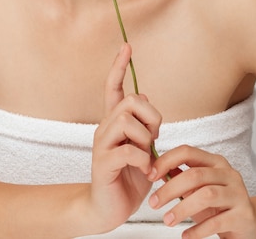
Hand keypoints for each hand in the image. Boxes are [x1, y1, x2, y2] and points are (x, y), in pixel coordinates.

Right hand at [89, 43, 161, 232]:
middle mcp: (104, 128)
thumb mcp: (142, 148)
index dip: (120, 66)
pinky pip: (127, 150)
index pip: (113, 87)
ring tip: (147, 157)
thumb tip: (146, 96)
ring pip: (126, 120)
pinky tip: (145, 170)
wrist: (108, 209)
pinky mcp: (102, 164)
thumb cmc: (128, 178)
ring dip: (145, 139)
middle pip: (129, 100)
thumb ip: (143, 125)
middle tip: (154, 138)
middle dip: (151, 116)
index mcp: (114, 122)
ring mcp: (101, 145)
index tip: (127, 46)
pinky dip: (143, 160)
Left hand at [148, 145, 255, 238]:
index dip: (166, 161)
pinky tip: (185, 236)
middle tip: (153, 203)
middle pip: (194, 175)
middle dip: (170, 189)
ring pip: (206, 195)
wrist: (250, 224)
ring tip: (167, 220)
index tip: (150, 175)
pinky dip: (197, 229)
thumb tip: (154, 169)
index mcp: (215, 162)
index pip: (187, 152)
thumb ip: (180, 176)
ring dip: (182, 208)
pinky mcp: (243, 215)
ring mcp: (237, 193)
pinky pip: (216, 222)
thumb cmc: (218, 205)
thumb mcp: (198, 188)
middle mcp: (228, 173)